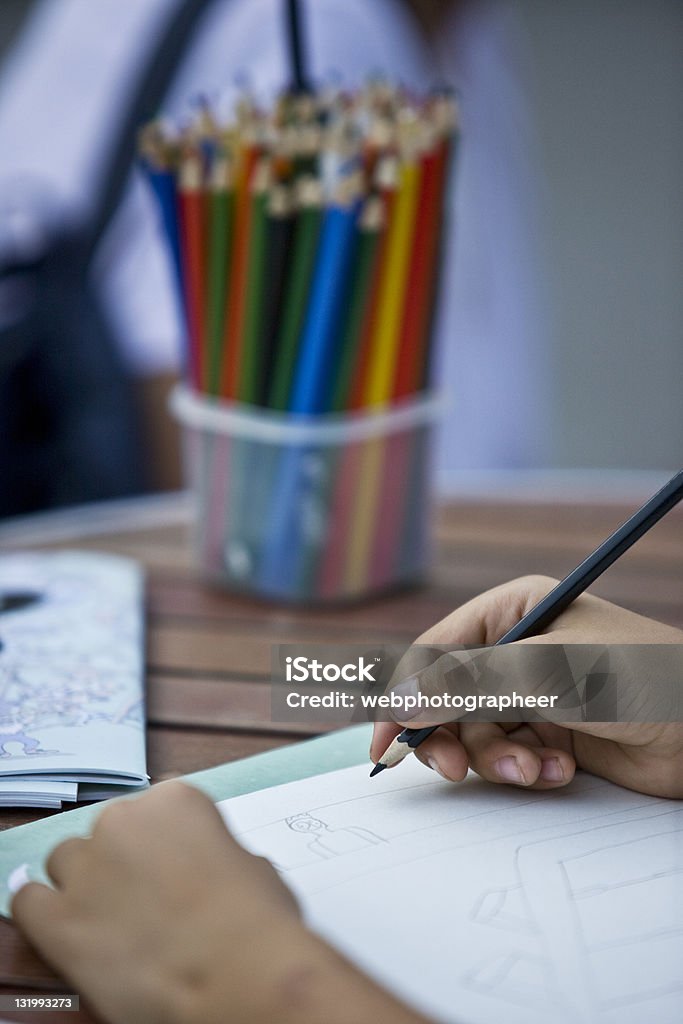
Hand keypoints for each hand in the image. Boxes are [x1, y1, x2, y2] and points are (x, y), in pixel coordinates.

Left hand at [12, 782, 426, 1023]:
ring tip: (111, 920)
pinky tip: (64, 929)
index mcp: (175, 799)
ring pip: (66, 860)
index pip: (157, 804)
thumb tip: (205, 872)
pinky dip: (42, 912)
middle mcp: (124, 820)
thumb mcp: (251, 867)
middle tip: (146, 899)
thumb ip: (214, 853)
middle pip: (109, 829)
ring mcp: (86, 867)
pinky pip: (28, 900)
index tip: (171, 865)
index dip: (164, 840)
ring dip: (84, 882)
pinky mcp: (58, 919)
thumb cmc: (257, 923)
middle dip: (123, 859)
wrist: (239, 976)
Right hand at [371, 576, 682, 797]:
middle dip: (452, 737)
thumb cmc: (639, 679)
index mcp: (511, 611)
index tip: (385, 741)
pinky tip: (562, 770)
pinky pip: (509, 755)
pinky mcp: (551, 733)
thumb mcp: (547, 674)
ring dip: (499, 759)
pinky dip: (528, 769)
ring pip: (476, 734)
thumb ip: (467, 686)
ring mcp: (533, 693)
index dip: (405, 695)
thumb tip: (399, 700)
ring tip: (537, 768)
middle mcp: (517, 649)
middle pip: (447, 698)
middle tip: (454, 770)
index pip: (434, 651)